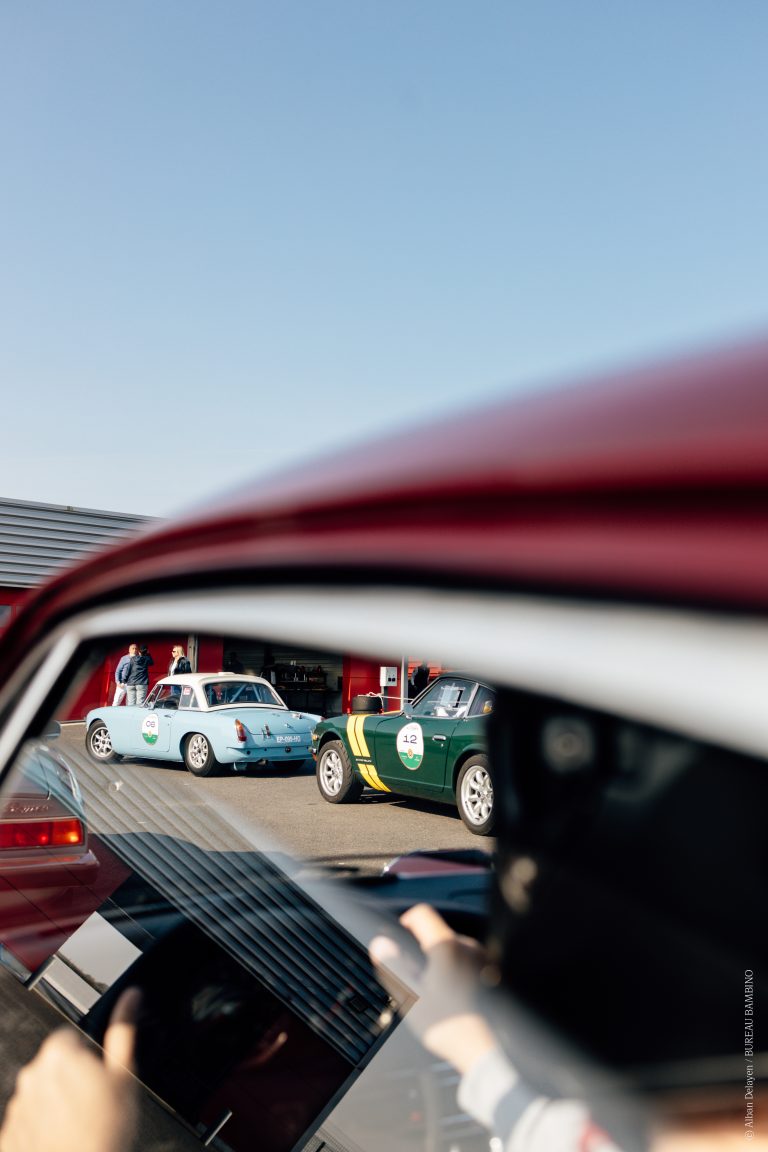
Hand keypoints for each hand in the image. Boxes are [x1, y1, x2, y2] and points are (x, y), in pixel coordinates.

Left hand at [0, 988, 140, 1151]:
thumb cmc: (105, 1130)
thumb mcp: (125, 1074)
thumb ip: (123, 1029)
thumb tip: (131, 997)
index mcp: (58, 1053)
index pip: (70, 1037)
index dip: (87, 1055)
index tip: (98, 1076)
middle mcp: (31, 1076)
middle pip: (54, 1067)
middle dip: (71, 1079)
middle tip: (94, 1103)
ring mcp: (17, 1109)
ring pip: (41, 1097)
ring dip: (56, 1105)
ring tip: (80, 1126)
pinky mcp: (10, 1136)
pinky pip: (28, 1125)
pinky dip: (42, 1130)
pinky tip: (63, 1140)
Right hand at [369, 903, 498, 1074]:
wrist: (486, 1053)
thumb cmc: (448, 1027)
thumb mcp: (412, 997)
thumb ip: (393, 965)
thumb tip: (380, 942)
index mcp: (447, 946)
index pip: (422, 914)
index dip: (405, 922)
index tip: (398, 941)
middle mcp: (469, 946)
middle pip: (437, 934)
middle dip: (423, 952)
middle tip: (417, 981)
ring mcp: (484, 959)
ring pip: (453, 950)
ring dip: (441, 964)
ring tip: (438, 995)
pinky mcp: (493, 974)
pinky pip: (468, 963)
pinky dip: (457, 973)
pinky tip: (455, 999)